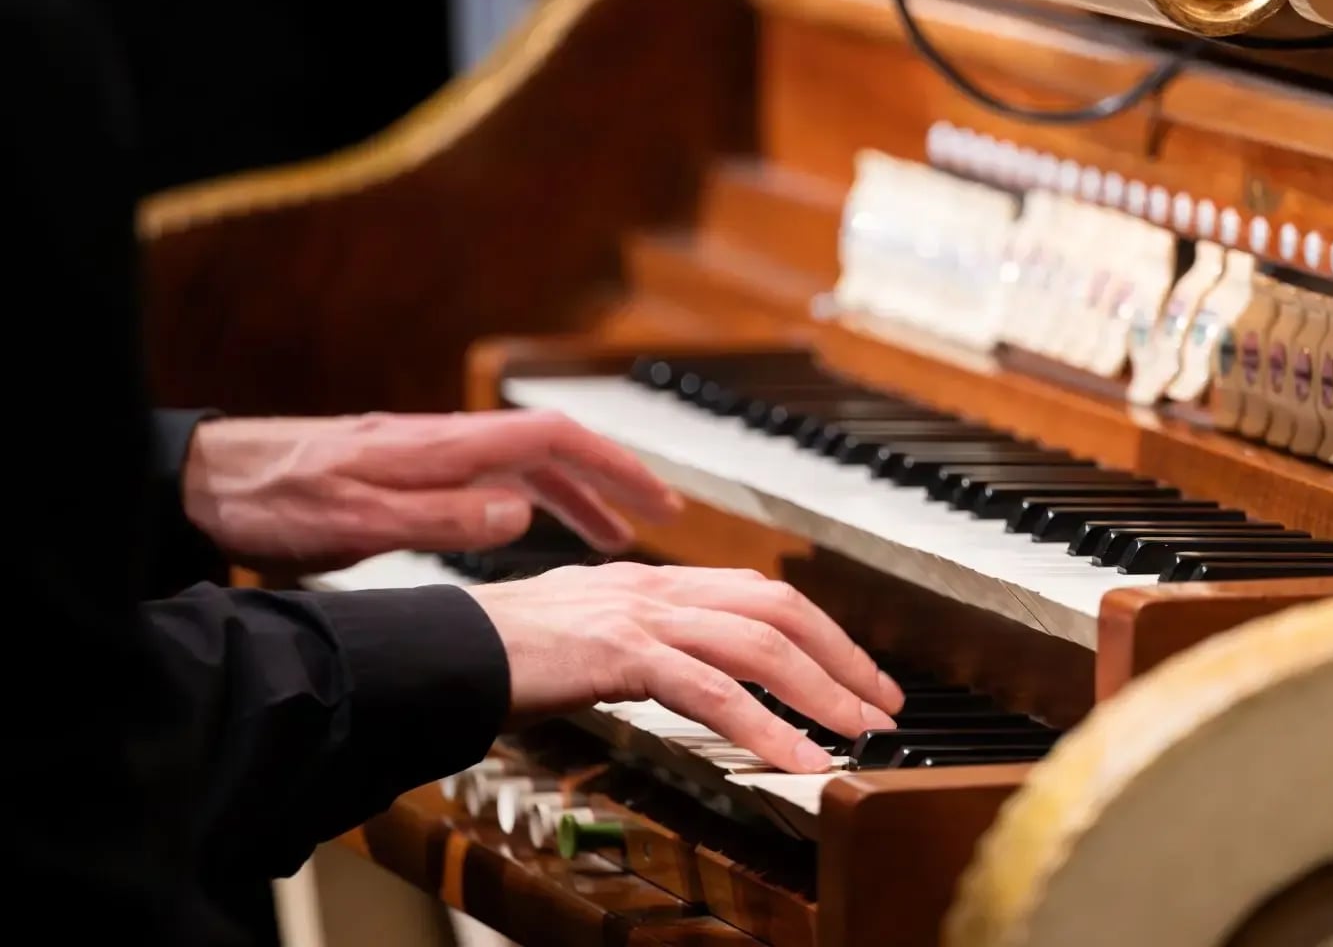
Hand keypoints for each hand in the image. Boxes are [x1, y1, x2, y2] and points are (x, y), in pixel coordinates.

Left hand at [182, 409, 680, 569]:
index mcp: (445, 448)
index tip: (658, 498)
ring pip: (522, 468)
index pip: (555, 439)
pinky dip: (529, 503)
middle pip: (552, 450)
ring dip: (574, 498)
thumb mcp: (360, 519)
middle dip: (611, 482)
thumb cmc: (273, 497)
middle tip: (657, 520)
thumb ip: (445, 516)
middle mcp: (446, 442)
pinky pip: (490, 481)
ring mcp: (427, 455)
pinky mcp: (405, 472)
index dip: (614, 465)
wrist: (205, 477)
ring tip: (610, 539)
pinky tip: (530, 529)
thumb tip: (522, 512)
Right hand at [466, 564, 904, 771]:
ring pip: (760, 642)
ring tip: (860, 733)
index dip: (819, 630)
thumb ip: (642, 642)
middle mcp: (656, 586)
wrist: (438, 647)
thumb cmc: (498, 651)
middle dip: (842, 655)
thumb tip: (691, 672)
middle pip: (777, 607)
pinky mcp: (621, 652)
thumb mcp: (585, 634)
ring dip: (821, 691)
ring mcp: (641, 614)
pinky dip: (766, 727)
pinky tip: (797, 761)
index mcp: (652, 580)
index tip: (856, 673)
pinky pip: (712, 691)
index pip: (758, 593)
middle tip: (883, 705)